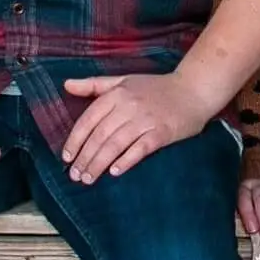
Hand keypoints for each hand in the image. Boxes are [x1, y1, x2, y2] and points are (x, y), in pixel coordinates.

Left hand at [61, 69, 217, 182]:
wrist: (193, 90)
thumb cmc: (156, 88)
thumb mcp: (124, 81)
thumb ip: (94, 85)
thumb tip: (66, 85)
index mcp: (117, 93)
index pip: (89, 120)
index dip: (75, 140)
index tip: (67, 158)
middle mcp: (129, 105)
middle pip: (100, 136)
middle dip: (85, 158)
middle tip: (75, 176)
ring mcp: (146, 119)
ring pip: (115, 144)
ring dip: (99, 164)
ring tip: (89, 179)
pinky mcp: (162, 132)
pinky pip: (139, 149)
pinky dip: (126, 160)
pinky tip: (114, 172)